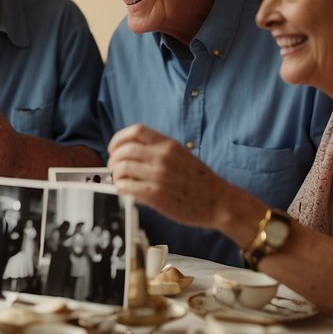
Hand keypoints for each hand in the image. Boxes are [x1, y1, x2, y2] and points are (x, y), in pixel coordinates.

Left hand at [106, 124, 227, 226]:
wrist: (219, 202)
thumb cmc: (202, 182)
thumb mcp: (182, 155)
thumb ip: (158, 151)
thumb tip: (130, 153)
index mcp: (169, 145)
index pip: (136, 131)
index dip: (119, 139)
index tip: (114, 148)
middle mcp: (163, 157)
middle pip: (124, 150)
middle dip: (113, 159)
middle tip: (113, 167)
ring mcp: (159, 176)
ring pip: (122, 168)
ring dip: (116, 174)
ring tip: (119, 180)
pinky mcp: (157, 195)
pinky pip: (127, 187)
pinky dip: (121, 187)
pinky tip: (124, 190)